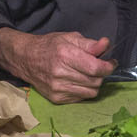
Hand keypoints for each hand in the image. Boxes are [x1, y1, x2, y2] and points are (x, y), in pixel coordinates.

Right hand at [0, 28, 114, 103]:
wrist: (26, 59)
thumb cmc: (50, 46)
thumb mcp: (70, 38)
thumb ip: (90, 44)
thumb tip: (106, 44)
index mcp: (65, 55)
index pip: (96, 68)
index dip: (108, 66)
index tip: (111, 62)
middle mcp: (61, 73)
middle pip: (96, 81)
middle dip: (101, 74)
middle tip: (96, 67)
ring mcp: (58, 88)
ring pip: (91, 92)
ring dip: (94, 84)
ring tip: (87, 74)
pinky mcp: (56, 98)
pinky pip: (81, 98)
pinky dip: (84, 90)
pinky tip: (77, 81)